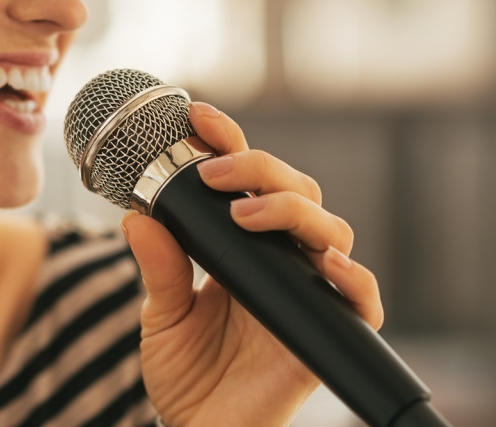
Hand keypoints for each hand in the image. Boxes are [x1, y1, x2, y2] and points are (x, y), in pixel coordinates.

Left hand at [121, 102, 383, 426]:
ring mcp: (307, 295)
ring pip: (331, 232)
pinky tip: (325, 265)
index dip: (232, 146)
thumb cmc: (187, 376)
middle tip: (214, 173)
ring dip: (294, 212)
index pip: (247, 183)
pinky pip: (360, 301)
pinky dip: (353, 279)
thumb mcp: (163, 316)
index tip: (200, 118)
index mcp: (242, 250)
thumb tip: (136, 213)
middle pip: (296, 194)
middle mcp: (281, 263)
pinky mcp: (326, 335)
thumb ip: (160, 268)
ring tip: (247, 215)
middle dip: (260, 169)